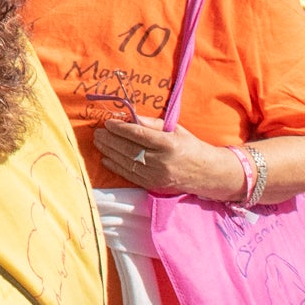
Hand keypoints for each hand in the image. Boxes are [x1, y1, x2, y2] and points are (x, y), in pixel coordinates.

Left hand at [94, 112, 245, 197]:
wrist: (207, 173)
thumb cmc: (189, 146)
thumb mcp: (175, 130)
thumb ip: (152, 124)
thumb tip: (129, 119)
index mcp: (169, 144)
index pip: (139, 135)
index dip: (120, 128)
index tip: (108, 122)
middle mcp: (162, 161)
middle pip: (129, 149)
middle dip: (110, 140)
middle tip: (98, 132)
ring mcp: (157, 176)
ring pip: (127, 163)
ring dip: (109, 152)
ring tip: (98, 142)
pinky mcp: (154, 186)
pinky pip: (130, 175)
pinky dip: (116, 167)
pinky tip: (106, 158)